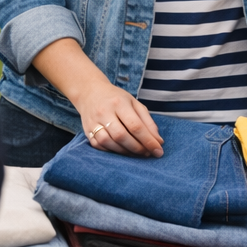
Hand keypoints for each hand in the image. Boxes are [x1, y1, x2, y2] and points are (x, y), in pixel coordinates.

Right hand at [31, 38, 163, 156]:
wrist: (90, 93)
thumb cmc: (116, 98)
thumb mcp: (134, 103)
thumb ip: (147, 121)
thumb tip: (158, 141)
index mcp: (119, 103)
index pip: (135, 125)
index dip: (148, 140)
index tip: (159, 150)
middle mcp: (104, 112)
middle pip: (122, 136)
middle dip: (138, 148)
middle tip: (148, 153)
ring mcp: (93, 122)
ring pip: (109, 143)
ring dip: (126, 152)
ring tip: (137, 153)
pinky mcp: (87, 131)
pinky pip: (99, 146)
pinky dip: (112, 151)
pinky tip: (122, 150)